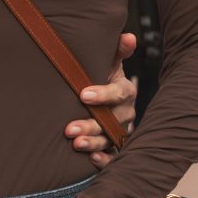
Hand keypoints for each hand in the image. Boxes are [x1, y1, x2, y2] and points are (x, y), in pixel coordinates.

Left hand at [64, 31, 137, 170]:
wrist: (100, 97)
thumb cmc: (102, 77)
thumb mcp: (108, 63)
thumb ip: (116, 51)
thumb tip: (127, 37)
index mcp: (125, 91)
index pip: (118, 93)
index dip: (103, 95)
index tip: (83, 95)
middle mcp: (125, 113)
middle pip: (112, 121)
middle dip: (91, 125)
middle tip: (69, 129)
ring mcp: (120, 130)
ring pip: (110, 139)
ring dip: (94, 143)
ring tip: (76, 144)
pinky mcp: (114, 146)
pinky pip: (113, 156)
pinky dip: (104, 160)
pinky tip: (91, 160)